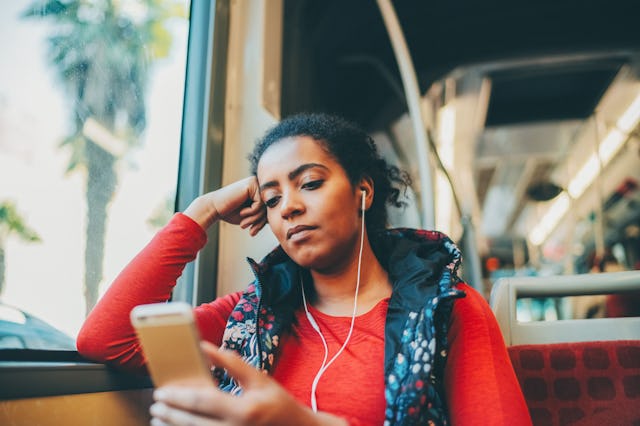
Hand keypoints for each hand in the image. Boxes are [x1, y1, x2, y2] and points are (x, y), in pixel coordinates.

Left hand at [150, 342, 346, 425]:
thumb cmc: (276, 402)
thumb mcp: (258, 379)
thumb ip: (232, 363)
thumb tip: (207, 348)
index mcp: (243, 411)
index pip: (202, 402)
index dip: (179, 397)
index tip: (162, 392)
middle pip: (192, 423)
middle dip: (170, 414)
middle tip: (156, 404)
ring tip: (160, 419)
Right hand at [183, 177, 265, 234]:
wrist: (214, 208)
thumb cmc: (231, 213)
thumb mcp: (251, 216)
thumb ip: (263, 216)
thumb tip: (280, 218)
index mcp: (259, 192)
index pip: (268, 209)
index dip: (263, 222)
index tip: (254, 231)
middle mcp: (258, 185)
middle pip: (269, 207)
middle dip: (260, 222)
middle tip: (251, 230)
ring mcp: (255, 183)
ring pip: (265, 206)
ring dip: (255, 218)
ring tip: (244, 224)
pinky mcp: (251, 184)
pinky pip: (260, 203)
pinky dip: (252, 212)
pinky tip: (242, 213)